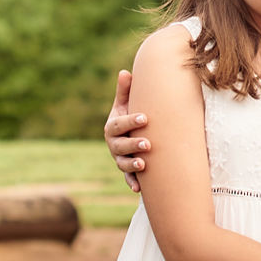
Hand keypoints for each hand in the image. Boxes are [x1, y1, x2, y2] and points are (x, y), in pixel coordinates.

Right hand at [103, 70, 148, 192]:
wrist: (132, 134)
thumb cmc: (131, 115)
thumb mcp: (126, 104)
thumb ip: (126, 91)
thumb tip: (125, 72)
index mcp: (112, 126)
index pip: (119, 124)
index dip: (130, 121)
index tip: (145, 118)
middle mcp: (113, 144)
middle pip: (119, 146)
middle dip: (132, 145)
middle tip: (148, 144)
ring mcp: (119, 158)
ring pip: (122, 163)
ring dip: (132, 164)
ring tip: (143, 164)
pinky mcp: (127, 171)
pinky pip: (127, 179)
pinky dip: (132, 183)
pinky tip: (138, 189)